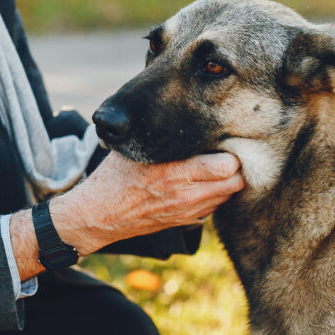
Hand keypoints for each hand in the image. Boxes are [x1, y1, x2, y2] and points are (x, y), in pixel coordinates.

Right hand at [48, 151, 243, 254]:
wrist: (99, 213)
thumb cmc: (115, 175)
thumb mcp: (136, 148)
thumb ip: (162, 135)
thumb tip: (181, 112)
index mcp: (176, 172)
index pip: (226, 165)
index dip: (230, 152)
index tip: (223, 141)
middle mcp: (186, 194)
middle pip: (234, 181)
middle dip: (234, 167)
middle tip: (224, 154)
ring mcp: (187, 211)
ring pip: (228, 196)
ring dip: (226, 182)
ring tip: (215, 169)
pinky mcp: (185, 222)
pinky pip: (214, 208)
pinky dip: (214, 196)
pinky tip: (202, 185)